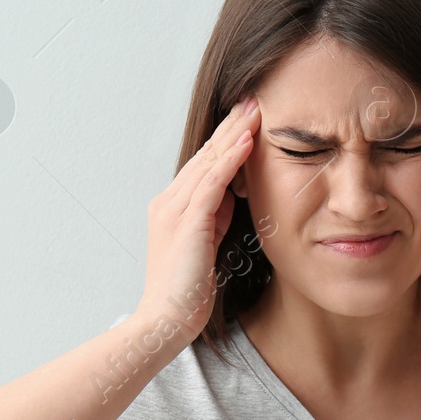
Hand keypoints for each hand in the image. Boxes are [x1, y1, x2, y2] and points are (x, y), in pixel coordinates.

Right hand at [135, 94, 260, 341]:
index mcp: (172, 207)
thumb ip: (215, 218)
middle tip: (254, 97)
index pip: (204, 163)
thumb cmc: (186, 292)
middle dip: (231, 124)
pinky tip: (246, 140)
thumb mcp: (206, 245)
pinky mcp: (186, 223)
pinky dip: (229, 159)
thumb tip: (233, 196)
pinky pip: (211, 183)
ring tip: (256, 108)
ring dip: (234, 132)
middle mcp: (169, 202)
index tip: (248, 115)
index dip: (227, 137)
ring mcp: (174, 210)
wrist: (164, 321)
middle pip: (206, 153)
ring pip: (209, 161)